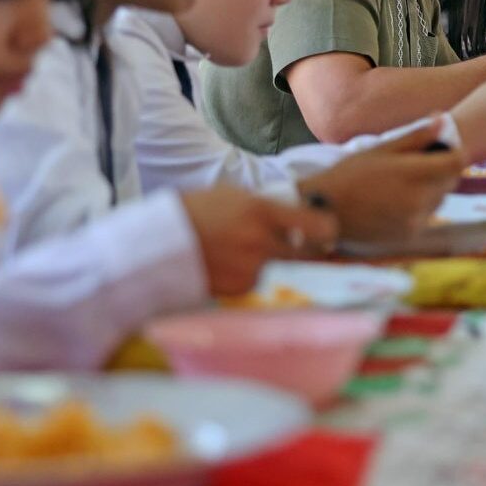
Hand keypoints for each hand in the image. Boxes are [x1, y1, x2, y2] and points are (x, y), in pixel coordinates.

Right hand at [182, 186, 337, 296]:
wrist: (157, 241)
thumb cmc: (194, 210)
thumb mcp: (234, 196)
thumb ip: (266, 207)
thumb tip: (293, 219)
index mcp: (263, 212)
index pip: (317, 225)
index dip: (327, 231)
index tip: (327, 233)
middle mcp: (262, 242)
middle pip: (303, 253)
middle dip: (302, 251)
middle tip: (292, 246)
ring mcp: (251, 268)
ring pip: (279, 269)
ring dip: (271, 264)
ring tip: (243, 253)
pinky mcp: (238, 289)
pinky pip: (256, 283)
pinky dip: (250, 277)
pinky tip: (230, 266)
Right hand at [300, 119, 463, 245]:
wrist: (326, 210)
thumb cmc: (350, 174)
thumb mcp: (381, 149)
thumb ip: (416, 137)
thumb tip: (442, 120)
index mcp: (413, 173)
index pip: (457, 162)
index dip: (455, 153)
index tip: (443, 150)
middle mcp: (419, 199)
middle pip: (451, 181)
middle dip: (442, 171)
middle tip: (417, 166)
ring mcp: (415, 220)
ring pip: (440, 199)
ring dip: (432, 190)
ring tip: (403, 185)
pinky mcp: (410, 235)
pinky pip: (427, 216)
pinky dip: (420, 208)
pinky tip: (396, 202)